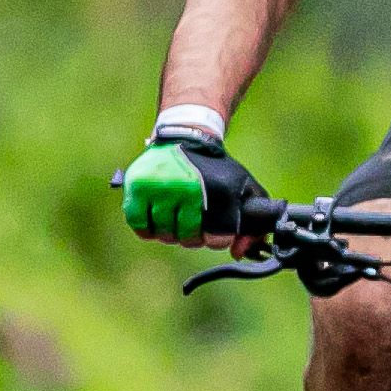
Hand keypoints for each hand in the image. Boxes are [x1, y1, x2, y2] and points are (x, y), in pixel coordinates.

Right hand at [116, 133, 264, 249]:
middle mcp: (189, 190)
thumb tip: (238, 254)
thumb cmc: (218, 170)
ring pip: (165, 235)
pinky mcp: (138, 187)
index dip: (217, 238)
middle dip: (192, 235)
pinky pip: (141, 227)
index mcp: (219, 192)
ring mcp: (162, 188)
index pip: (217, 240)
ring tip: (174, 215)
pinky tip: (156, 218)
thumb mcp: (244, 189)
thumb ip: (252, 226)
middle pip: (189, 240)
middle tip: (191, 219)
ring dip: (170, 232)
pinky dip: (148, 228)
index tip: (214, 226)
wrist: (186, 136)